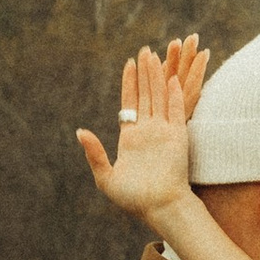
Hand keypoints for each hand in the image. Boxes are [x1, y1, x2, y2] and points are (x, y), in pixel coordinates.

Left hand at [77, 39, 207, 222]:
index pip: (130, 103)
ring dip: (157, 76)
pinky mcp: (178, 137)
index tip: (129, 64)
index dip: (129, 83)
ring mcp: (164, 132)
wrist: (159, 208)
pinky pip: (176, 110)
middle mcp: (149, 131)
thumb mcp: (105, 177)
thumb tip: (80, 131)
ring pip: (160, 97)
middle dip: (145, 73)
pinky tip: (172, 78)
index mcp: (131, 138)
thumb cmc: (133, 199)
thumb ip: (94, 153)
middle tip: (144, 51)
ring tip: (154, 56)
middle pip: (146, 95)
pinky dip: (174, 94)